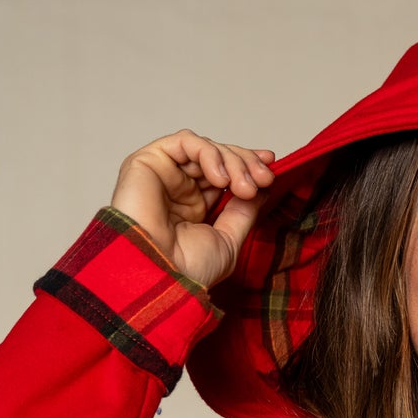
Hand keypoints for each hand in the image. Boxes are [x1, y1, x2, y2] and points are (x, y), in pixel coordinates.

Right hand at [109, 130, 276, 290]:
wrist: (158, 274)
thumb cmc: (186, 269)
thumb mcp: (228, 241)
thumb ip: (243, 212)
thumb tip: (261, 189)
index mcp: (194, 208)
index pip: (223, 174)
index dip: (246, 166)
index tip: (270, 171)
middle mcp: (178, 188)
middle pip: (217, 157)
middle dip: (245, 163)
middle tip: (263, 179)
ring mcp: (164, 174)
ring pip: (204, 148)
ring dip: (232, 161)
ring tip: (244, 187)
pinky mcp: (148, 161)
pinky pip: (184, 142)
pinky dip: (209, 153)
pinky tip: (221, 178)